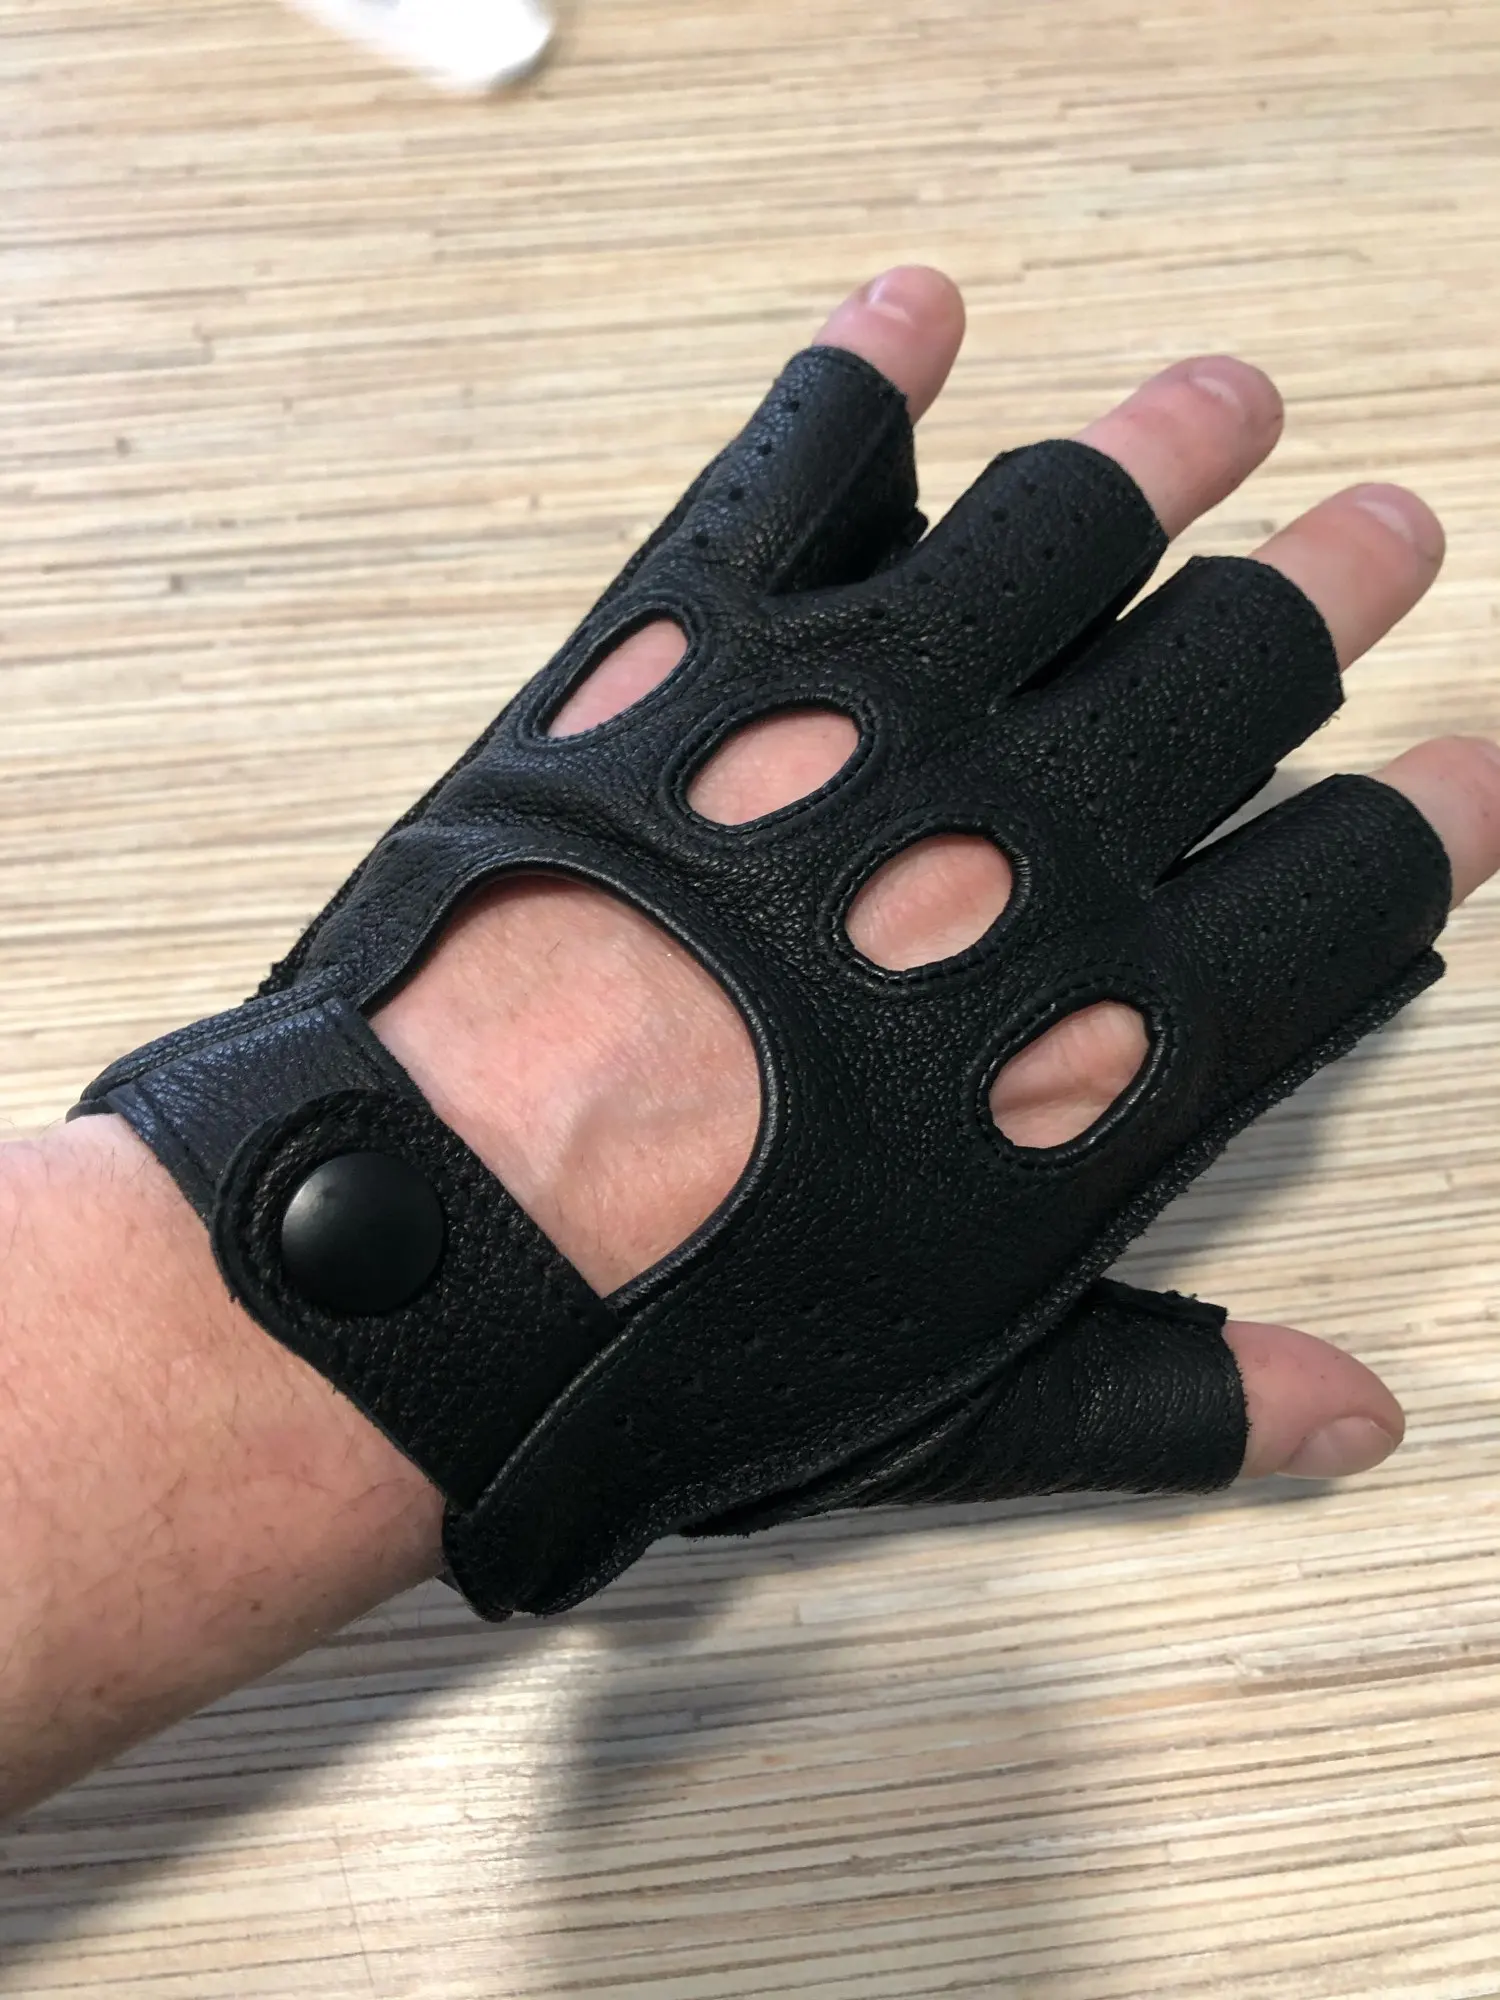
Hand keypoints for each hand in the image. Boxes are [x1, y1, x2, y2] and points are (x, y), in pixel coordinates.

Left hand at [375, 264, 1499, 1486]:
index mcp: (1114, 1025)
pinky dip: (865, 378)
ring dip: (1167, 449)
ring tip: (1227, 402)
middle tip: (1391, 532)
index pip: (1343, 885)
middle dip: (1334, 589)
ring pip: (1067, 531)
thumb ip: (1171, 1395)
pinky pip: (803, 471)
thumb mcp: (958, 1402)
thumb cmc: (690, 1333)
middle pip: (1239, 661)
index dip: (1435, 819)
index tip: (1477, 768)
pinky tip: (918, 315)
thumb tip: (1350, 1421)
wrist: (452, 1241)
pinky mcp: (697, 650)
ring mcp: (864, 716)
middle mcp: (1025, 835)